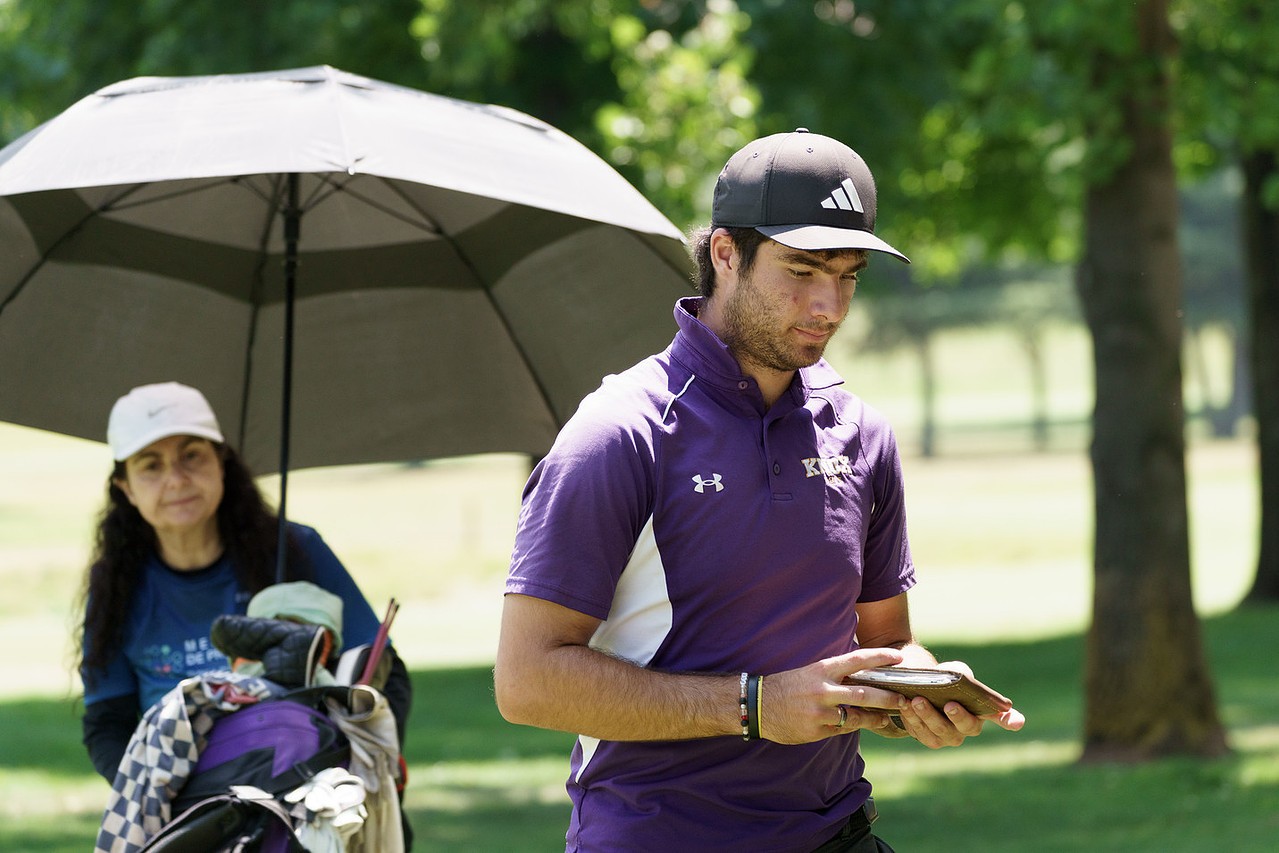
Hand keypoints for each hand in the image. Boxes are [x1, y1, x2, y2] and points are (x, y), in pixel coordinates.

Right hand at [758, 648, 909, 743]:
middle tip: (903, 699)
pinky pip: (841, 729)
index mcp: (822, 669)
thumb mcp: (810, 672)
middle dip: (888, 698)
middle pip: (865, 694)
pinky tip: (855, 726)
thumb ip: (834, 675)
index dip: (880, 658)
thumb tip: (862, 675)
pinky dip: (849, 727)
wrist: (757, 705)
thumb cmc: (787, 685)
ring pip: (857, 717)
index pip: (857, 660)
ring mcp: (820, 712)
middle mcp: (823, 689)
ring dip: (874, 719)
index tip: (899, 658)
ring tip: (885, 719)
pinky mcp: (816, 730)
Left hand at [892, 659, 1025, 748]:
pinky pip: (920, 732)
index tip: (1017, 722)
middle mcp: (968, 728)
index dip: (1010, 720)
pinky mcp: (927, 738)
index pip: (1002, 717)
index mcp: (982, 710)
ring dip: (928, 716)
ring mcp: (947, 737)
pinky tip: (905, 705)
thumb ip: (961, 676)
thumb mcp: (954, 671)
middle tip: (948, 704)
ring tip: (917, 700)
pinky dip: (912, 718)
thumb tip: (965, 683)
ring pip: (939, 732)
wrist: (917, 685)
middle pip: (966, 727)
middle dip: (957, 717)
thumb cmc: (943, 679)